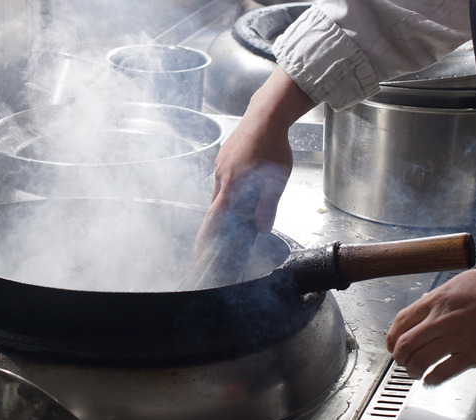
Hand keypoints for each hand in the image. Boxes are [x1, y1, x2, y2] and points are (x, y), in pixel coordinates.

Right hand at [196, 68, 315, 248]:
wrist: (266, 115)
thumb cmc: (272, 146)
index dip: (206, 235)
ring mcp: (220, 164)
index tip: (199, 250)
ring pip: (220, 190)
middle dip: (220, 219)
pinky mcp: (223, 155)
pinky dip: (230, 184)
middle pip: (216, 205)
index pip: (213, 218)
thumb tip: (262, 229)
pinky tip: (248, 178)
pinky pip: (223, 176)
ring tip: (245, 200)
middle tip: (229, 229)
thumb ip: (267, 207)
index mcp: (231, 186)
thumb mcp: (276, 182)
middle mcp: (220, 176)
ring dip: (228, 200)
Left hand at [386, 265, 475, 384]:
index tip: (391, 344)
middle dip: (398, 356)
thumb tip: (426, 305)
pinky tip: (430, 380)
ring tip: (413, 372)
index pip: (401, 321)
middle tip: (401, 361)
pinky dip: (432, 379)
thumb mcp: (458, 283)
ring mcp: (456, 338)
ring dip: (412, 369)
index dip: (391, 337)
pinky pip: (444, 372)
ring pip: (420, 359)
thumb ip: (439, 297)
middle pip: (405, 343)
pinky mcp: (472, 354)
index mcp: (436, 301)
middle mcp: (441, 320)